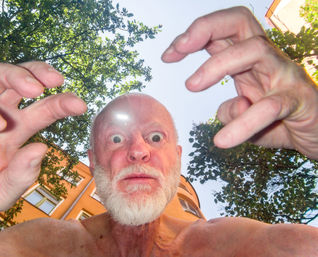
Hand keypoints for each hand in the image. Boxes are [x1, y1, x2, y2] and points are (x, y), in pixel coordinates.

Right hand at [0, 61, 85, 221]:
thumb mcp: (0, 193)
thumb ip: (20, 176)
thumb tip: (41, 149)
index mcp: (16, 131)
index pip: (44, 109)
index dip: (62, 102)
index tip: (80, 105)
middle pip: (19, 79)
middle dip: (39, 73)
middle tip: (57, 80)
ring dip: (16, 75)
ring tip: (35, 90)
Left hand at [162, 6, 317, 158]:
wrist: (317, 136)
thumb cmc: (280, 122)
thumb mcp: (247, 116)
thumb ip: (232, 110)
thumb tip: (222, 111)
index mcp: (249, 60)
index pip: (222, 31)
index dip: (193, 36)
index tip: (168, 56)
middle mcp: (267, 59)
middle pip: (239, 21)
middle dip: (204, 29)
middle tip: (177, 50)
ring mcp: (285, 74)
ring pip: (254, 49)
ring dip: (217, 65)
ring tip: (190, 86)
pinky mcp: (299, 99)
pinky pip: (270, 106)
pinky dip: (243, 122)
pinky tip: (222, 141)